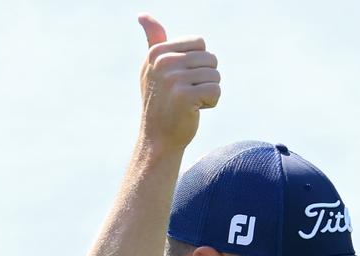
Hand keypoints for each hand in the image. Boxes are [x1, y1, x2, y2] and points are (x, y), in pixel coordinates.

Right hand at [136, 13, 220, 152]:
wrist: (158, 138)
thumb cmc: (160, 101)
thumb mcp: (152, 68)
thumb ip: (154, 41)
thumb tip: (143, 15)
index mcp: (157, 51)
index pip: (200, 43)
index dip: (198, 63)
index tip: (182, 78)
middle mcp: (163, 62)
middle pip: (210, 58)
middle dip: (205, 78)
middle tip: (187, 93)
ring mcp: (173, 79)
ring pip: (215, 75)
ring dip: (208, 91)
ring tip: (190, 102)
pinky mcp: (185, 96)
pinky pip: (216, 91)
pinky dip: (211, 103)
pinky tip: (194, 110)